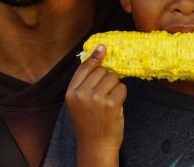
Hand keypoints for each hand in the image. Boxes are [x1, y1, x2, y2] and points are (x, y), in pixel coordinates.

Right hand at [66, 45, 126, 166]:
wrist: (96, 146)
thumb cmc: (89, 123)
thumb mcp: (79, 102)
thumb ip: (85, 83)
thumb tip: (98, 56)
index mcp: (71, 92)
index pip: (84, 68)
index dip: (95, 57)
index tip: (103, 47)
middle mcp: (82, 93)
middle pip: (101, 71)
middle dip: (107, 79)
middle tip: (105, 94)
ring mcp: (96, 98)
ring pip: (113, 78)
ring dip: (115, 87)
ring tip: (109, 101)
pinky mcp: (111, 103)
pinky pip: (122, 88)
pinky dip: (122, 95)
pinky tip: (116, 106)